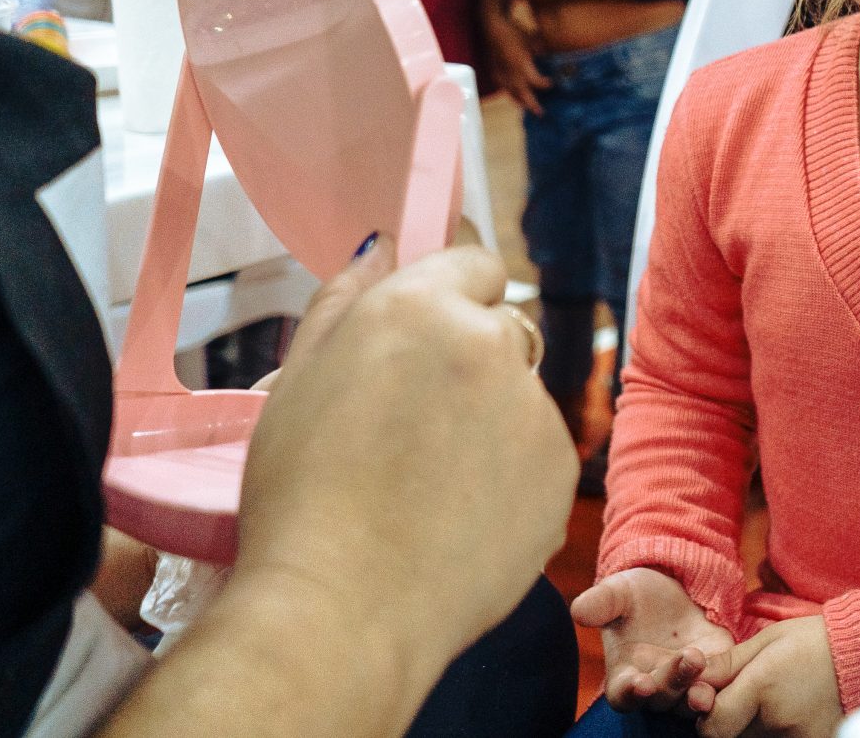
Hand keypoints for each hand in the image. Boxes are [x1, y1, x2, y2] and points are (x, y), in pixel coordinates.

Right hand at [229, 242, 576, 694]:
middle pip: (498, 330)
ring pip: (519, 398)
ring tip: (424, 487)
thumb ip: (347, 297)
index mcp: (423, 306)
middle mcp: (492, 343)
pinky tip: (454, 521)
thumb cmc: (301, 497)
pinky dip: (508, 480)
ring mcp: (535, 409)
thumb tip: (383, 246)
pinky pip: (537, 458)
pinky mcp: (559, 474)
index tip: (423, 340)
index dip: (446, 299)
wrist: (340, 612)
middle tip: (410, 429)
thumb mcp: (299, 378)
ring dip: (489, 422)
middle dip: (466, 363)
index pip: (471, 262)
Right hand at [484, 11, 548, 117]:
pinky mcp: (494, 71)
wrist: (494, 26)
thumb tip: (550, 58)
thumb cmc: (515, 30)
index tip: (551, 83)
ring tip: (529, 109)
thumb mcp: (532, 38)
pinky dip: (510, 94)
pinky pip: (502, 87)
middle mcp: (510, 70)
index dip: (543, 84)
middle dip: (531, 104)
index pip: (534, 80)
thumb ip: (541, 50)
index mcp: (520, 62)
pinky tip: (515, 98)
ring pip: (511, 92)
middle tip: (540, 113)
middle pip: (522, 92)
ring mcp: (500, 72)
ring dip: (520, 102)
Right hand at [572, 568, 739, 714]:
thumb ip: (600, 603)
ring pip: (690, 699)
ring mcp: (686, 682)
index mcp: (626, 674)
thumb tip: (577, 611)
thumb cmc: (636, 594)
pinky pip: (720, 685)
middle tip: (687, 660)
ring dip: (699, 689)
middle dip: (674, 683)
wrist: (675, 585)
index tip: (642, 683)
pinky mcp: (716, 671)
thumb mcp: (618, 592)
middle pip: (663, 699)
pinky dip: (722, 682)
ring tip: (704, 666)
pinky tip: (727, 671)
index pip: (624, 696)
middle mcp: (656, 685)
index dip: (632, 693)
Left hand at [701, 615, 840, 737]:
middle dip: (727, 720)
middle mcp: (778, 721)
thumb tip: (691, 679)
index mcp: (763, 687)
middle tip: (743, 698)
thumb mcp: (767, 641)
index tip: (713, 699)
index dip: (706, 714)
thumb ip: (727, 664)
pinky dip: (771, 733)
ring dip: (749, 728)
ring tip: (770, 703)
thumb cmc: (813, 642)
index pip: (712, 725)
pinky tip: (784, 714)